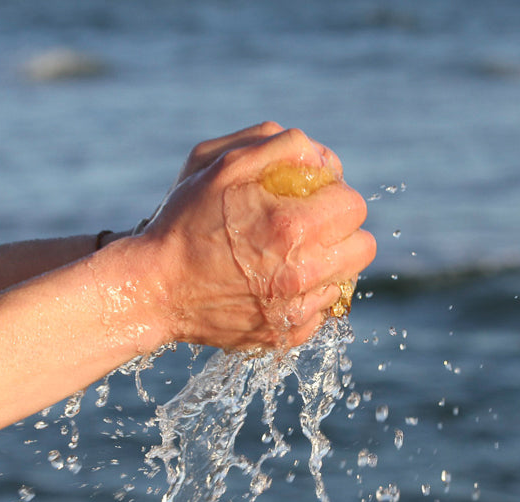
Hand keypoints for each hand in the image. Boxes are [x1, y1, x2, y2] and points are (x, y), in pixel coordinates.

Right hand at [139, 124, 375, 350]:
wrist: (156, 288)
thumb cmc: (184, 223)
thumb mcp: (223, 165)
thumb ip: (281, 147)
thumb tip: (324, 158)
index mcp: (292, 226)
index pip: (353, 206)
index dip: (335, 196)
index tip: (313, 198)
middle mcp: (300, 273)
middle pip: (363, 247)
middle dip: (342, 230)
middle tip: (312, 226)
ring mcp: (294, 310)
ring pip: (347, 281)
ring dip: (330, 264)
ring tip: (297, 255)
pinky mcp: (286, 336)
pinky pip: (324, 313)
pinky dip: (310, 297)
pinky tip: (282, 284)